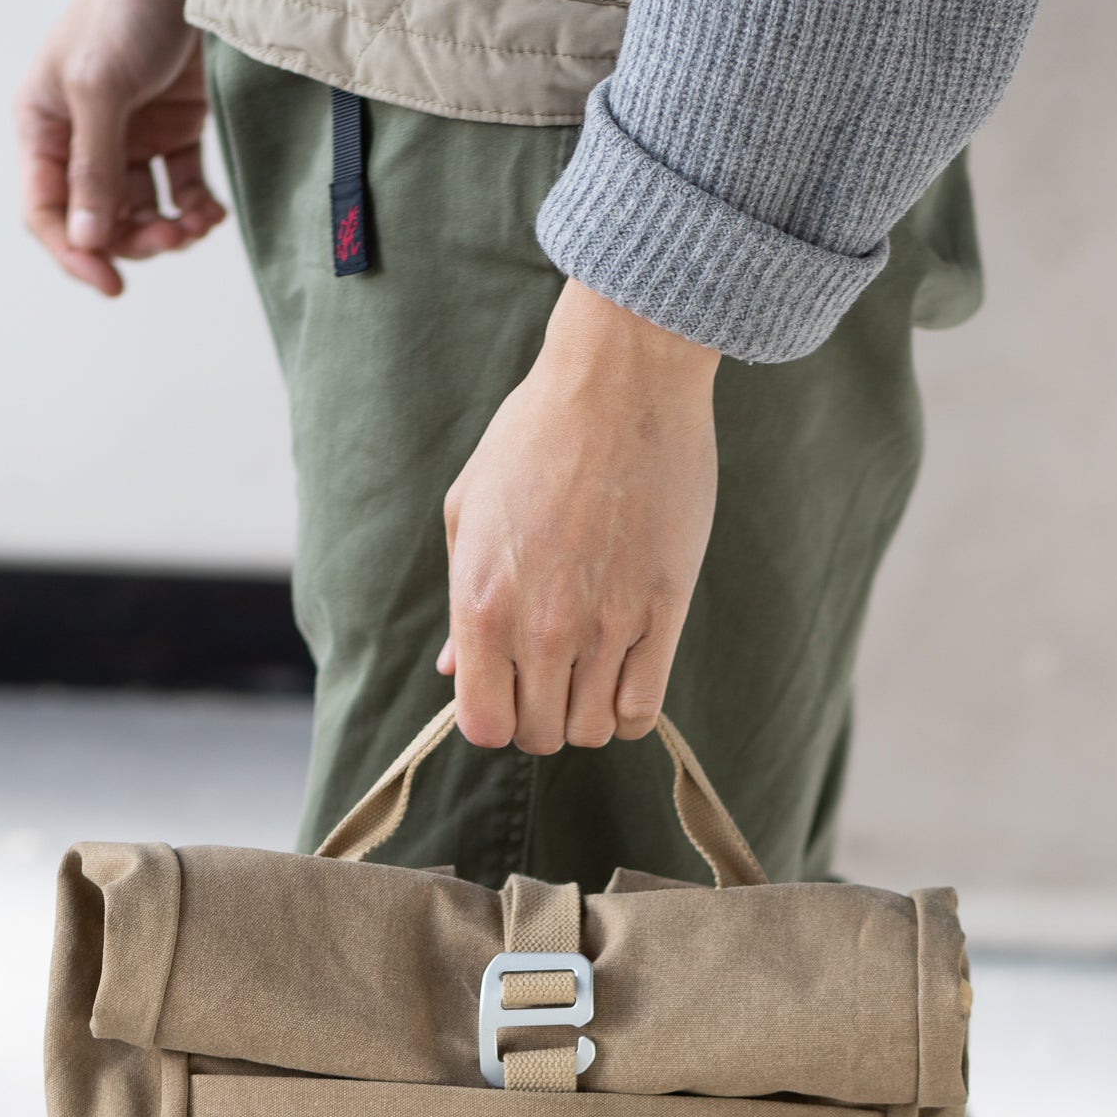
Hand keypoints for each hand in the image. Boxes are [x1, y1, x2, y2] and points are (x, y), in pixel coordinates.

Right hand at [16, 0, 224, 298]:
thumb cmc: (123, 8)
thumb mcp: (99, 86)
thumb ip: (94, 166)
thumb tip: (88, 239)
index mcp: (43, 127)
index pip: (46, 211)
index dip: (74, 252)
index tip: (111, 283)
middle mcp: (81, 139)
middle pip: (99, 221)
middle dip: (134, 240)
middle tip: (171, 238)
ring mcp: (129, 137)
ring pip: (142, 212)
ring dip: (168, 229)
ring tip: (197, 226)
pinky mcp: (173, 131)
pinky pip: (182, 190)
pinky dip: (196, 209)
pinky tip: (212, 214)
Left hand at [438, 278, 719, 751]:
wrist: (621, 380)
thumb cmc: (536, 434)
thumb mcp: (470, 510)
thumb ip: (459, 601)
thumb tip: (452, 669)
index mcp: (482, 603)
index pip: (484, 725)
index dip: (495, 718)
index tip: (509, 690)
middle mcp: (541, 628)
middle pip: (541, 736)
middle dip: (543, 717)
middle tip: (553, 677)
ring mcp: (606, 625)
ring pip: (594, 730)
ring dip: (589, 713)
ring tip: (591, 671)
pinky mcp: (663, 612)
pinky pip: (644, 710)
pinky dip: (632, 709)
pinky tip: (627, 674)